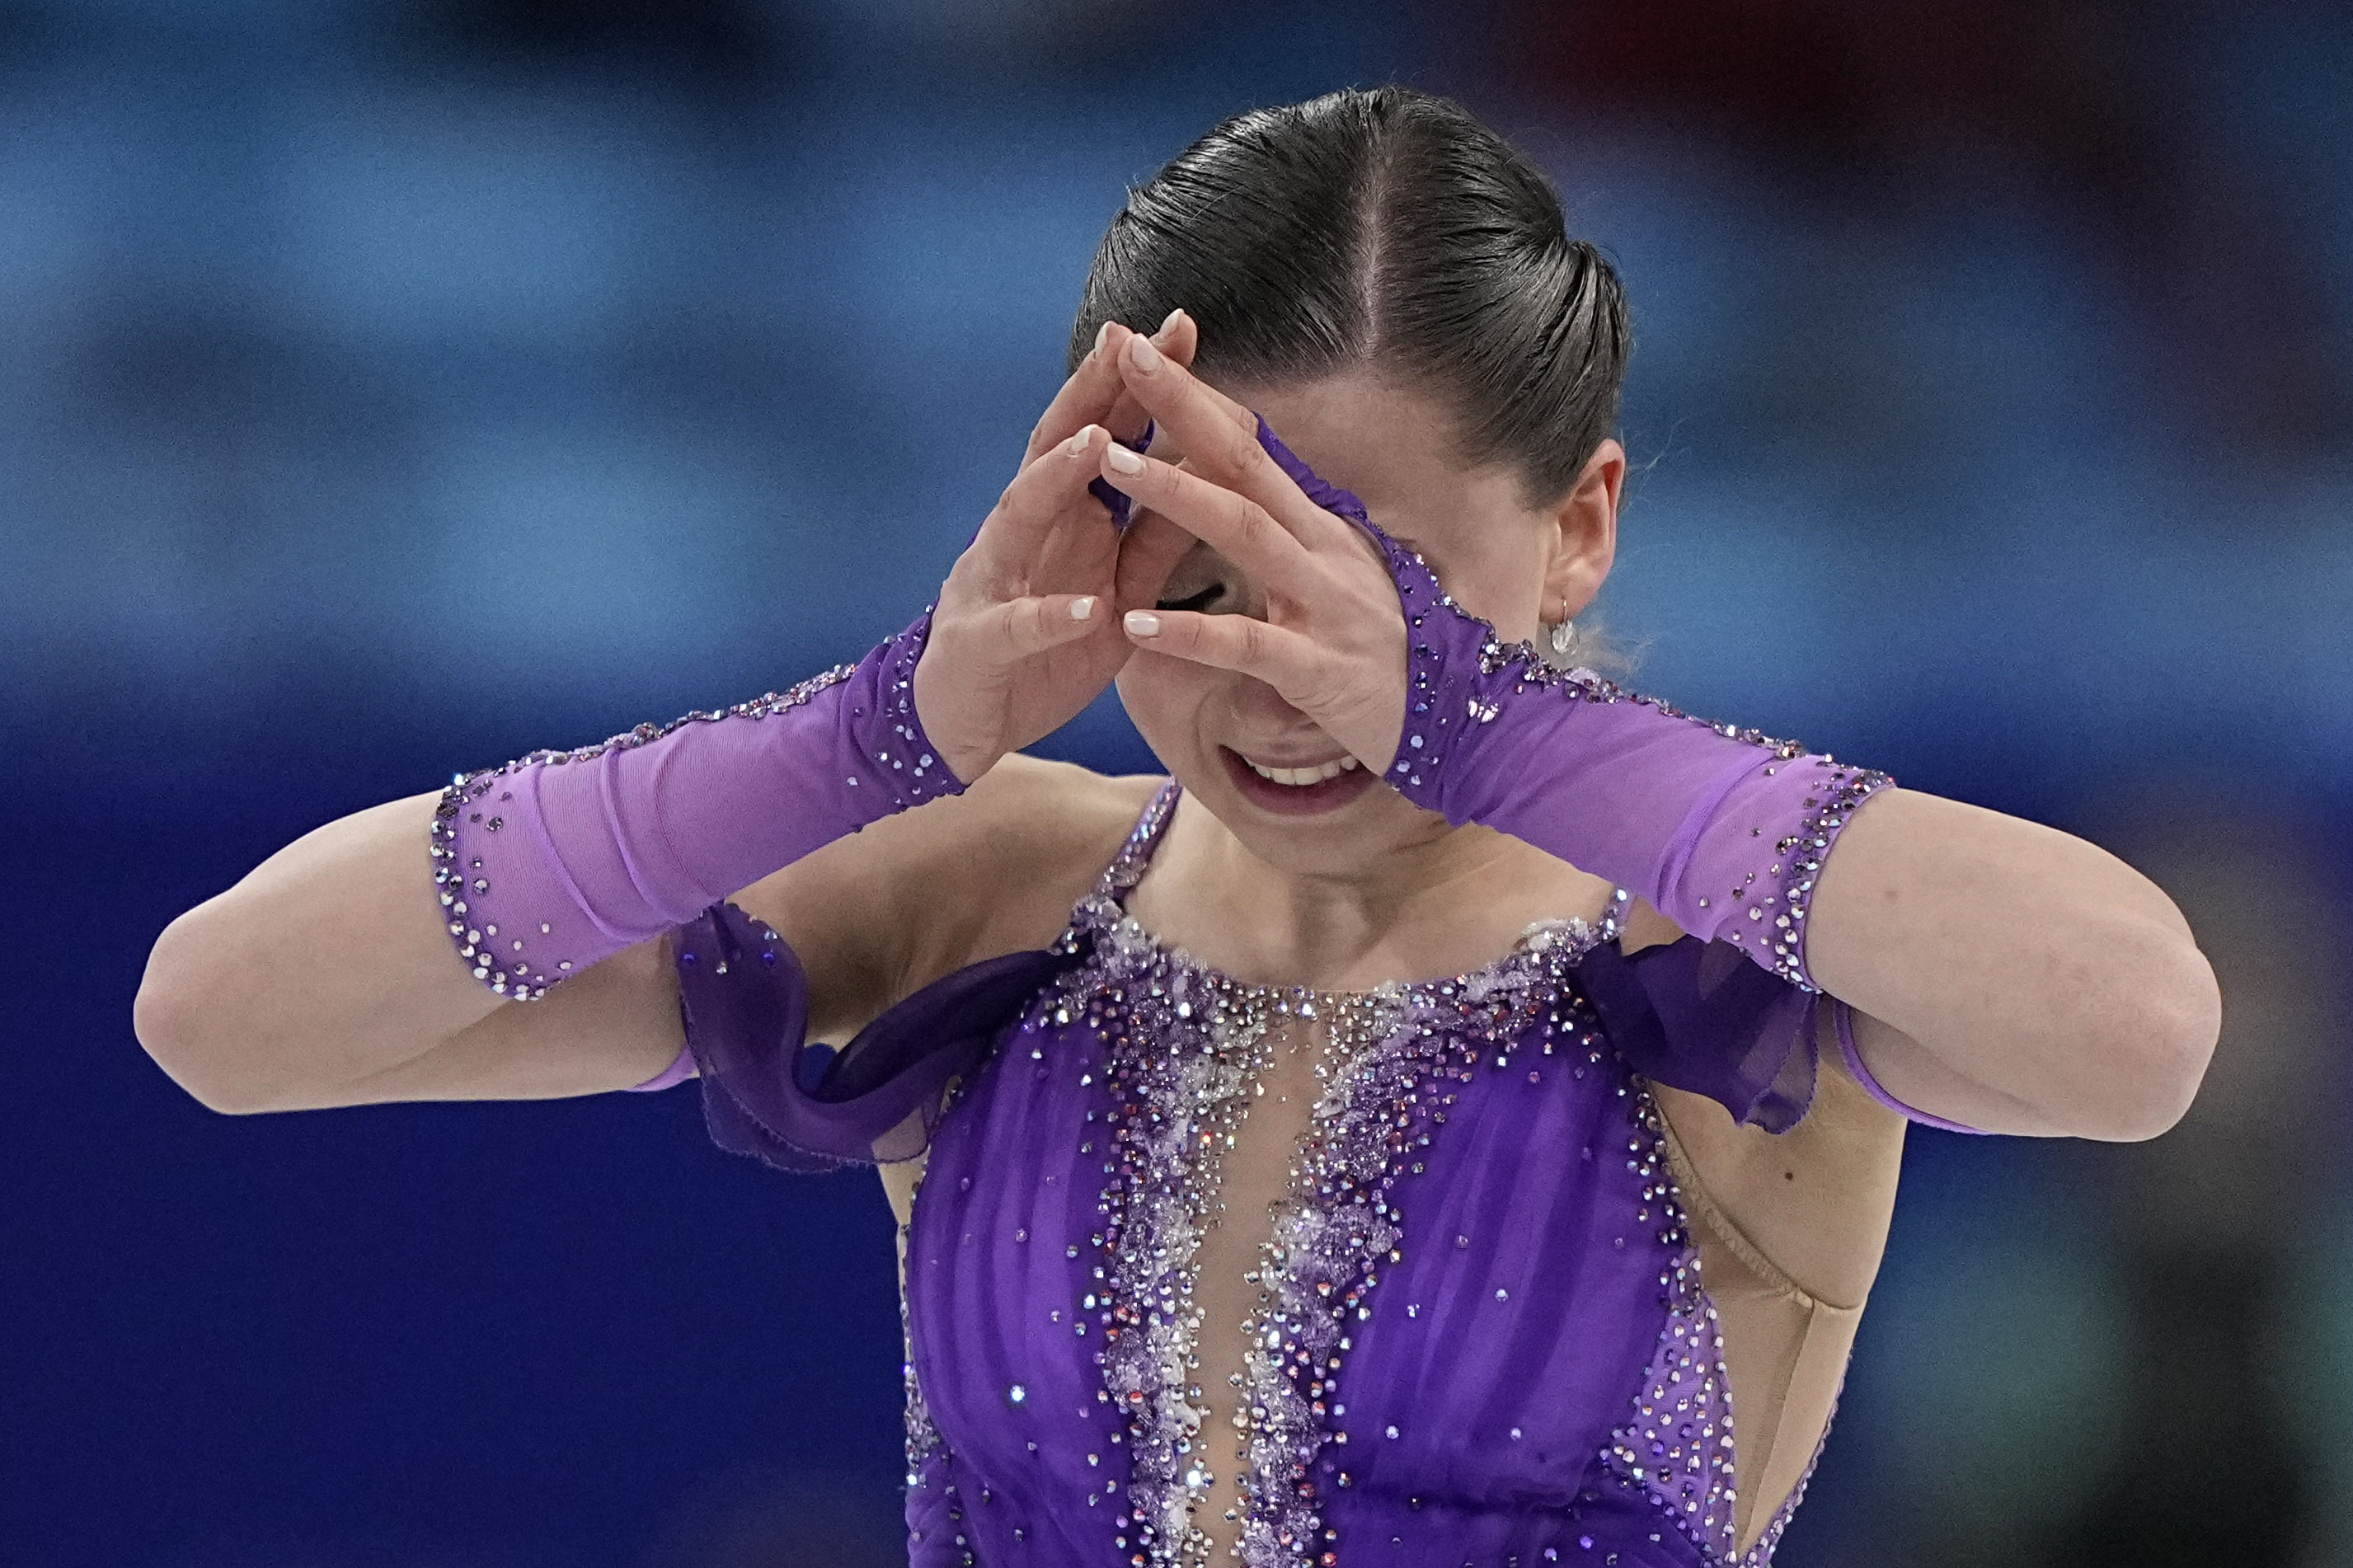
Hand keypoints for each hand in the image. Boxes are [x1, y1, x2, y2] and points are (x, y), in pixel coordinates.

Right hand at [914, 313, 1198, 783]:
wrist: (961, 725)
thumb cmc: (1040, 649)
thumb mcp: (1113, 588)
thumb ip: (1155, 535)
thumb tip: (1206, 471)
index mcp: (1058, 515)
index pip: (1098, 431)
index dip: (1136, 382)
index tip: (1182, 328)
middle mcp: (1018, 531)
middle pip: (1053, 448)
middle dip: (1093, 394)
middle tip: (1132, 341)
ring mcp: (991, 581)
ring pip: (1018, 517)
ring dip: (1057, 478)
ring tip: (1099, 441)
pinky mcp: (979, 644)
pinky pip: (1016, 626)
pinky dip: (1048, 614)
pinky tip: (1084, 605)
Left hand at [1096, 331, 1410, 774]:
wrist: (1468, 725)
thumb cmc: (1397, 657)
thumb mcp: (1348, 579)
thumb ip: (1299, 537)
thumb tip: (1251, 492)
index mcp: (1324, 528)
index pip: (1252, 449)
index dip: (1200, 399)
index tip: (1145, 352)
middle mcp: (1325, 550)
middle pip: (1244, 463)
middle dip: (1183, 407)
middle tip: (1124, 357)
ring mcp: (1324, 606)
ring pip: (1243, 532)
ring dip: (1174, 493)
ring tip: (1111, 462)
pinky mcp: (1319, 670)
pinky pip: (1246, 645)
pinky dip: (1190, 633)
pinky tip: (1137, 625)